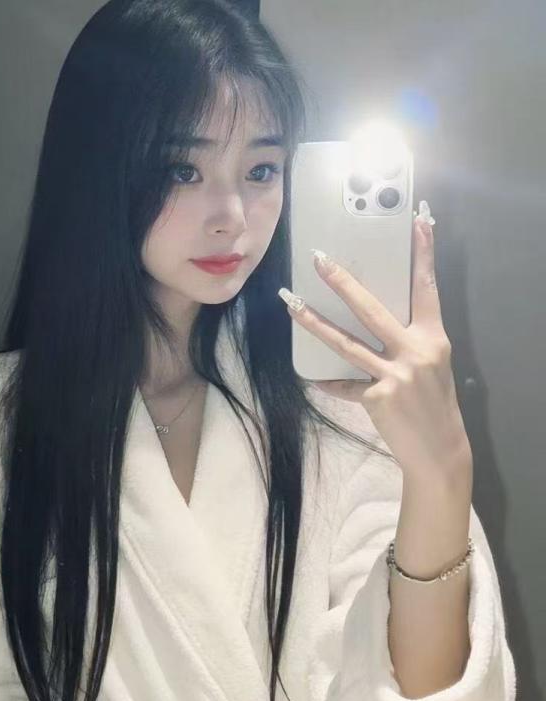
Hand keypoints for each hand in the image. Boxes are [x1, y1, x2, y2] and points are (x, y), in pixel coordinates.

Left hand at [279, 205, 472, 480]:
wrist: (438, 449)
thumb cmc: (432, 404)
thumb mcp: (430, 365)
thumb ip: (407, 342)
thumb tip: (372, 323)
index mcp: (432, 337)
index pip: (426, 287)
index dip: (423, 253)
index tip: (419, 220)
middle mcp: (415, 350)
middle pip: (371, 308)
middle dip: (342, 281)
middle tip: (318, 259)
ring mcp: (395, 374)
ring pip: (345, 342)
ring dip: (314, 322)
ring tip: (291, 304)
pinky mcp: (377, 396)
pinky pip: (344, 384)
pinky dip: (330, 383)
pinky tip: (314, 378)